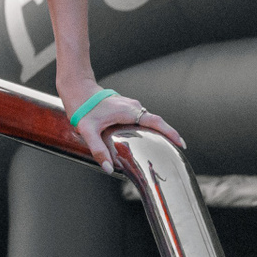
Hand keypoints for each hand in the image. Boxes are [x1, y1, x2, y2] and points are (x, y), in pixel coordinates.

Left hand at [69, 92, 185, 173]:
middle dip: (167, 136)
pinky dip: (147, 128)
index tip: (181, 144)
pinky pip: (141, 119)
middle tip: (175, 151)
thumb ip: (98, 150)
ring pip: (148, 120)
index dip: (170, 132)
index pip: (156, 122)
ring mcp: (130, 106)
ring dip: (157, 132)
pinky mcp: (125, 107)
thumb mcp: (88, 131)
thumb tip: (109, 169)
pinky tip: (145, 139)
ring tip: (164, 148)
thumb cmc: (82, 107)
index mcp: (129, 111)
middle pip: (155, 122)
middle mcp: (133, 107)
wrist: (76, 88)